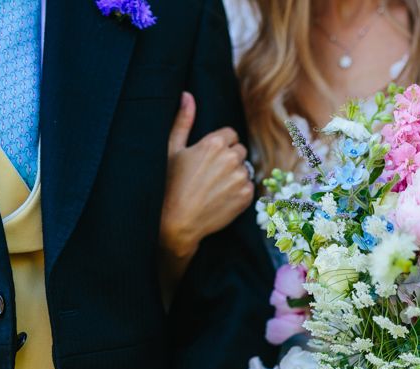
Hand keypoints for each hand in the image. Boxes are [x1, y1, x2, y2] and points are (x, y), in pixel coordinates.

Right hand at [159, 91, 254, 294]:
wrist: (178, 222)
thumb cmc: (170, 185)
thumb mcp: (172, 150)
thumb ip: (183, 121)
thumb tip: (187, 96)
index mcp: (214, 143)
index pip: (231, 135)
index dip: (221, 146)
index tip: (210, 159)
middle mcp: (231, 158)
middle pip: (240, 151)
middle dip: (230, 160)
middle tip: (212, 176)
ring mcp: (240, 177)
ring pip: (245, 169)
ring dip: (235, 176)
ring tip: (215, 188)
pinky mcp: (246, 196)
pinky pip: (249, 187)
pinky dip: (239, 192)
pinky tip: (222, 198)